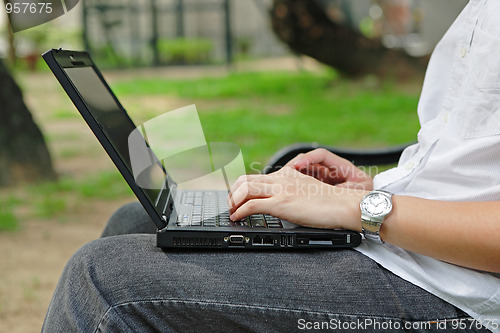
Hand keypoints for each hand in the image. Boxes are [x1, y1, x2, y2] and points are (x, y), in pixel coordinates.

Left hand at [228, 166, 366, 229]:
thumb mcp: (308, 190)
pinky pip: (251, 205)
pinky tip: (237, 218)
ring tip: (231, 212)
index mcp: (288, 174)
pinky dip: (239, 211)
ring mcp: (280, 190)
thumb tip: (286, 201)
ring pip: (244, 189)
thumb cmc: (331, 203)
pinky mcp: (281, 203)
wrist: (344, 204)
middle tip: (231, 206)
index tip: (237, 198)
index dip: (242, 187)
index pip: (257, 176)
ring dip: (232, 201)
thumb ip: (294, 191)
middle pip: (245, 180)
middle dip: (232, 193)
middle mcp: (281, 178)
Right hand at [286, 148, 373, 190]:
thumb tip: (331, 190)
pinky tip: (291, 189)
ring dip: (295, 175)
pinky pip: (305, 183)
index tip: (298, 166)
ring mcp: (324, 179)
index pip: (321, 155)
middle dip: (297, 165)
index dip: (309, 158)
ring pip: (305, 172)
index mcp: (341, 167)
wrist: (369, 207)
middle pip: (310, 161)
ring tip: (285, 181)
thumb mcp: (358, 190)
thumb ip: (344, 189)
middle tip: (286, 172)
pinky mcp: (319, 188)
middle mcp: (330, 170)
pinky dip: (297, 185)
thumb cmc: (365, 196)